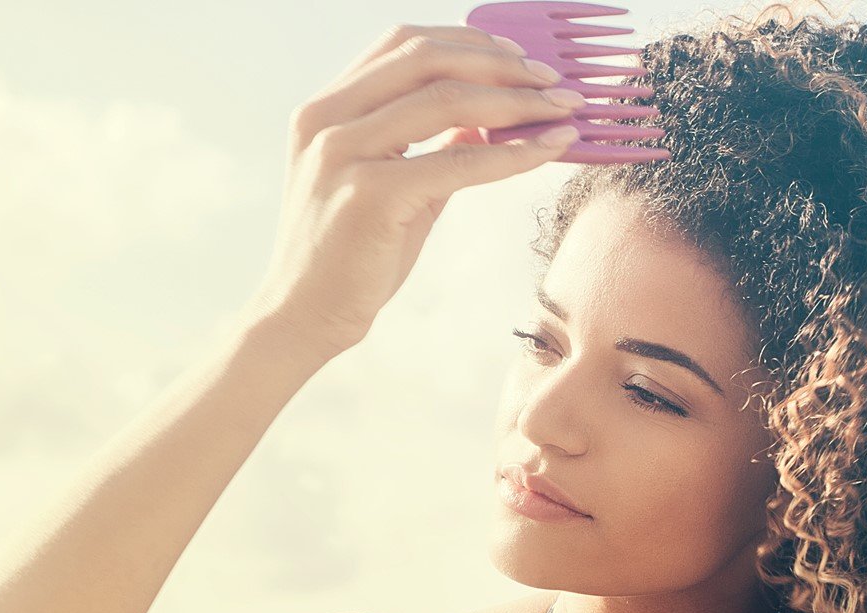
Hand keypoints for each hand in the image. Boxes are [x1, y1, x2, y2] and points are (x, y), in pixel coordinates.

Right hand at [244, 23, 586, 358]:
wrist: (305, 316)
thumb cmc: (349, 254)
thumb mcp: (389, 184)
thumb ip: (429, 147)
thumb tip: (484, 121)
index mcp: (326, 107)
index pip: (404, 44)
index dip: (469, 42)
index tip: (521, 58)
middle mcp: (327, 119)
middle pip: (427, 58)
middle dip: (500, 64)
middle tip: (553, 80)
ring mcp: (343, 153)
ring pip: (446, 100)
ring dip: (516, 101)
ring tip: (561, 110)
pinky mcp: (368, 194)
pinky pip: (457, 161)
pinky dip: (511, 152)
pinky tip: (547, 149)